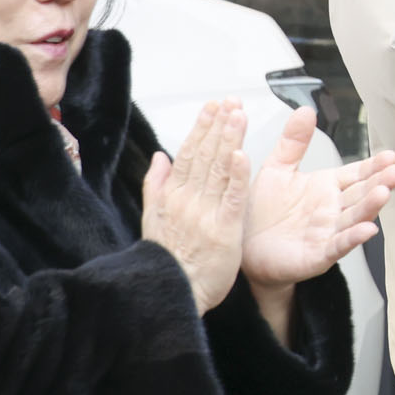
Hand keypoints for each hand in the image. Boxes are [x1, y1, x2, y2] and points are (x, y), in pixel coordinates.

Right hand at [140, 100, 248, 314]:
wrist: (172, 293)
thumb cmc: (168, 260)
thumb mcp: (152, 219)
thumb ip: (156, 185)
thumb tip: (159, 155)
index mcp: (173, 196)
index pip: (189, 153)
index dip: (202, 128)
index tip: (213, 106)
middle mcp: (188, 200)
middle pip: (205, 155)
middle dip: (219, 125)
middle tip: (230, 101)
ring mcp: (205, 213)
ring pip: (219, 169)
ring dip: (229, 139)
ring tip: (238, 114)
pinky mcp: (224, 229)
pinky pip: (231, 197)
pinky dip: (236, 175)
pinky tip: (242, 154)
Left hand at [241, 106, 394, 341]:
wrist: (242, 247)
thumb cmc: (261, 211)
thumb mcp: (277, 169)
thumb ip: (294, 142)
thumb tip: (306, 110)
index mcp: (326, 187)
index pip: (356, 174)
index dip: (374, 166)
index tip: (391, 156)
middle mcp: (332, 210)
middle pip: (361, 194)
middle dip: (381, 183)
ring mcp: (327, 233)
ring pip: (354, 218)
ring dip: (370, 207)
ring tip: (384, 193)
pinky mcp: (317, 256)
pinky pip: (337, 246)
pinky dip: (352, 239)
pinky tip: (367, 230)